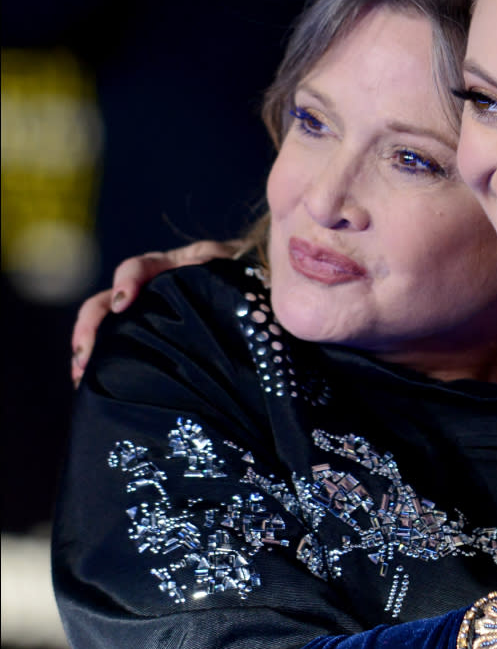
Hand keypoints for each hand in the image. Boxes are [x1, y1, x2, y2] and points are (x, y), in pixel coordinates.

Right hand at [71, 240, 240, 384]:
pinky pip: (122, 347)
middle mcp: (153, 288)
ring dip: (89, 349)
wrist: (264, 290)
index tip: (122, 302)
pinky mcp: (154, 336)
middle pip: (108, 300)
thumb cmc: (254, 276)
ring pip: (108, 326)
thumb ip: (225, 265)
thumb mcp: (241, 268)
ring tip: (80, 376)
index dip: (127, 281)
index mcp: (174, 267)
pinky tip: (93, 385)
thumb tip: (204, 264)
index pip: (139, 267)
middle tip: (84, 354)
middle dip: (90, 326)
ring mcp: (150, 313)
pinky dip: (105, 363)